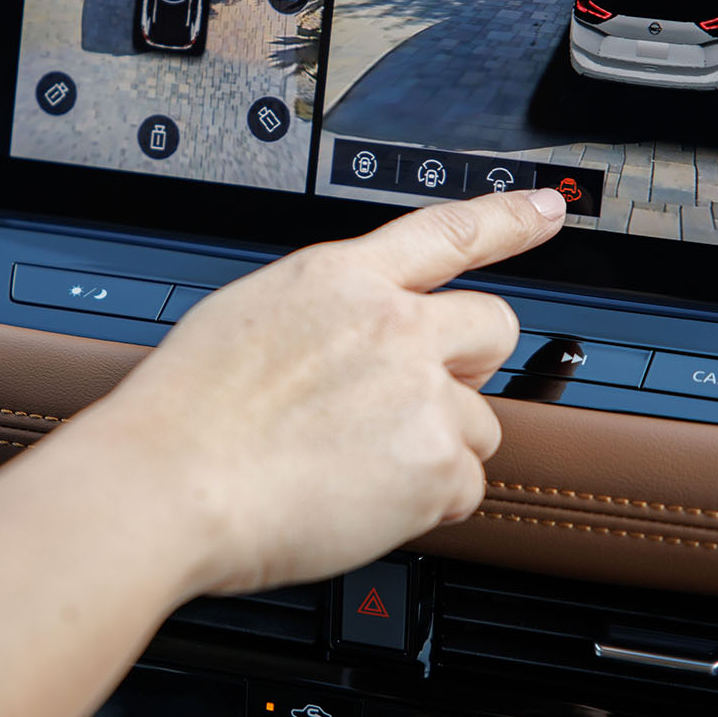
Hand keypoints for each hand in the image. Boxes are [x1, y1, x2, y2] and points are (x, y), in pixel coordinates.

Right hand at [66, 189, 567, 595]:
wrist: (169, 484)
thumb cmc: (186, 418)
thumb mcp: (249, 320)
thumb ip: (323, 319)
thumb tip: (351, 344)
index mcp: (339, 277)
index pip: (446, 231)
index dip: (509, 219)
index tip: (548, 210)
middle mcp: (392, 324)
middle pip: (493, 326)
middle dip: (472, 366)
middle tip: (418, 403)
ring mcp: (420, 392)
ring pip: (479, 422)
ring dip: (436, 449)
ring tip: (357, 469)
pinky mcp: (435, 462)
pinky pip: (464, 489)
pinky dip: (425, 505)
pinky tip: (363, 503)